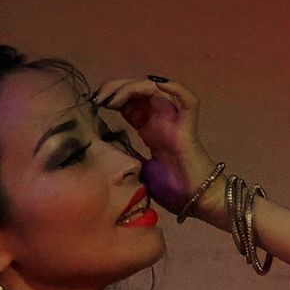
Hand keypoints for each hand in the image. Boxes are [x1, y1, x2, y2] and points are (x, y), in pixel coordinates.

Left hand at [95, 74, 215, 211]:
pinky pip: (188, 100)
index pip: (128, 101)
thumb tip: (102, 146)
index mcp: (149, 128)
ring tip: (112, 97)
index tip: (92, 104)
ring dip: (131, 87)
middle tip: (98, 97)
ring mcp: (175, 120)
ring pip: (155, 88)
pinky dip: (175, 88)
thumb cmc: (172, 191)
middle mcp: (161, 119)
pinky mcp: (188, 127)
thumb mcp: (137, 170)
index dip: (110, 96)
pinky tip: (155, 86)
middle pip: (138, 89)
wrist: (196, 204)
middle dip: (116, 87)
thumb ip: (124, 155)